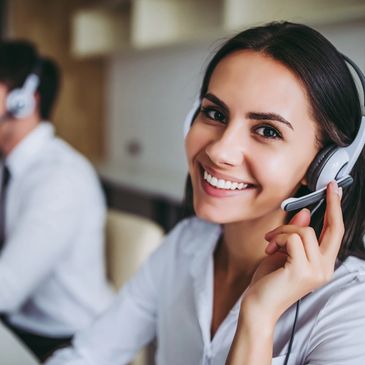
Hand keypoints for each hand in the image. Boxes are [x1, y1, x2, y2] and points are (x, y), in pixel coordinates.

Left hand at [241, 181, 343, 325]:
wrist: (257, 305)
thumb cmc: (268, 281)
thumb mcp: (282, 253)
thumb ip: (295, 236)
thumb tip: (306, 214)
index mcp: (322, 265)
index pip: (336, 234)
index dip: (337, 211)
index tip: (335, 190)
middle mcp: (324, 269)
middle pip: (334, 230)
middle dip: (332, 204)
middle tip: (328, 187)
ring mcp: (316, 271)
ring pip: (305, 231)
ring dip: (282, 231)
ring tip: (269, 242)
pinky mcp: (302, 271)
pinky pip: (292, 238)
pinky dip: (278, 238)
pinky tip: (269, 250)